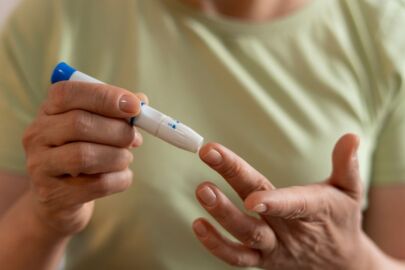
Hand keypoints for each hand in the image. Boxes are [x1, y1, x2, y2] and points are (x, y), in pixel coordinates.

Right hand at [23, 81, 146, 235]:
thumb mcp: (96, 127)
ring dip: (119, 157)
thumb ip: (117, 111)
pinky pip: (97, 184)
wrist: (60, 199)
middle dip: (118, 131)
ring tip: (125, 158)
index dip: (105, 97)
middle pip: (79, 124)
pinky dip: (120, 179)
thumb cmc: (84, 153)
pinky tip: (121, 176)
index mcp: (49, 111)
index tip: (135, 106)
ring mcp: (40, 167)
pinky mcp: (52, 195)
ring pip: (85, 156)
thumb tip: (141, 99)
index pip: (68, 93)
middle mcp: (37, 135)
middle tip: (135, 138)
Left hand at [193, 134, 370, 269]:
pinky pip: (237, 258)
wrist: (340, 263)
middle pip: (260, 211)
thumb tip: (351, 136)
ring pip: (246, 236)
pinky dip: (216, 245)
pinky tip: (199, 224)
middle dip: (232, 183)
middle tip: (209, 156)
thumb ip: (347, 165)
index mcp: (314, 210)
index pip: (294, 205)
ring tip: (202, 190)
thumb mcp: (351, 191)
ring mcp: (274, 248)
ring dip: (221, 215)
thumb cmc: (341, 219)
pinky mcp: (262, 260)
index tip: (252, 198)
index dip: (275, 203)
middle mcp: (291, 232)